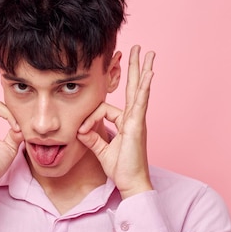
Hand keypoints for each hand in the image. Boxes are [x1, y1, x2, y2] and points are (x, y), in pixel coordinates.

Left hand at [77, 45, 154, 198]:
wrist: (131, 182)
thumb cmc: (120, 168)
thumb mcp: (101, 149)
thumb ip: (91, 137)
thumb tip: (80, 128)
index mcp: (125, 122)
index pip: (104, 109)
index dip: (89, 120)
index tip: (82, 132)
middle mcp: (133, 118)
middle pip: (134, 87)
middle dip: (134, 68)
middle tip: (137, 49)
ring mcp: (137, 120)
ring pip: (140, 89)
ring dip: (143, 69)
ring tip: (148, 52)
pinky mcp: (138, 124)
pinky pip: (141, 102)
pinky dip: (145, 87)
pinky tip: (149, 73)